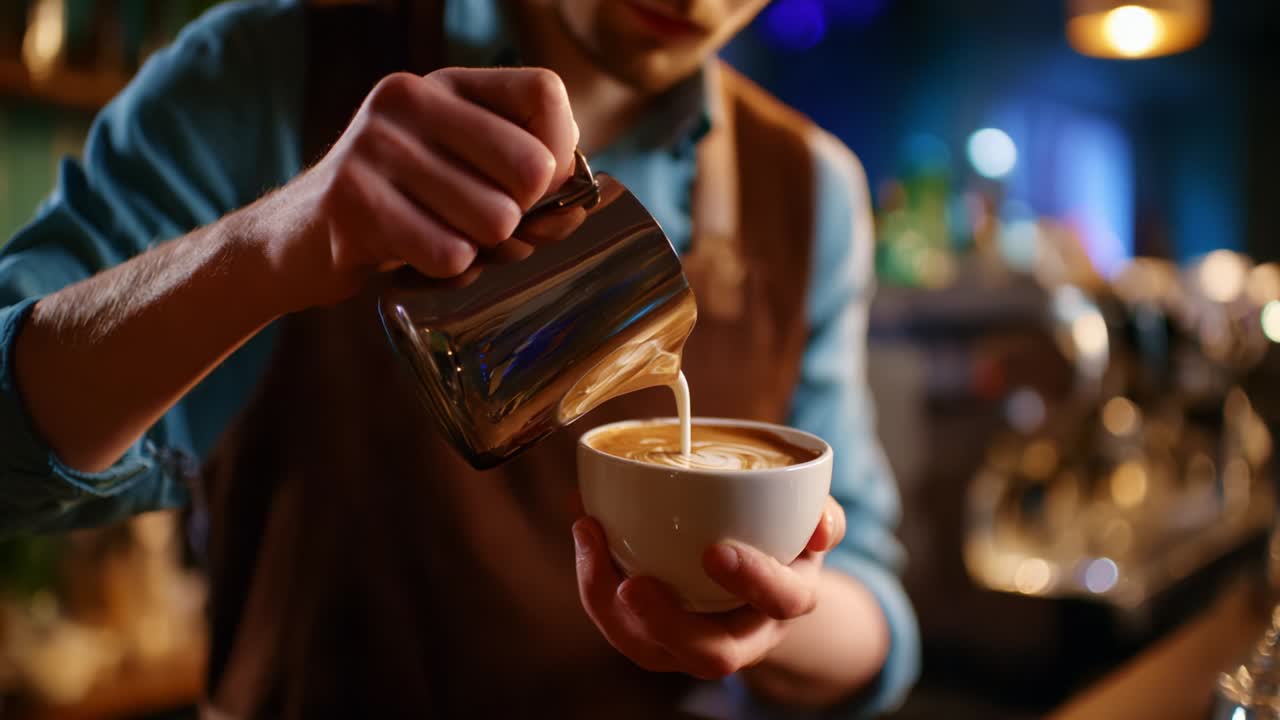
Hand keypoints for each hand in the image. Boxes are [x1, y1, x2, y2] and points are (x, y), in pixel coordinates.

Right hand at [251, 67, 579, 312]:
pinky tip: (419, 261)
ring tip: (447, 243)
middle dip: (525, 216)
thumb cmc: (401, 210)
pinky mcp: (352, 201)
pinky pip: (449, 253)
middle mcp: (408, 100)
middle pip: (532, 166)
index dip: (560, 152)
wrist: (296, 241)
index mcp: (443, 85)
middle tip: (488, 230)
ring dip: (483, 250)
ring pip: (496, 218)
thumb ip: (521, 180)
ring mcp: (375, 147)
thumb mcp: (457, 171)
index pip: (544, 93)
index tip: (538, 190)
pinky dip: (448, 271)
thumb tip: (578, 210)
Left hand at [572, 496, 846, 679]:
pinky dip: (596, 587)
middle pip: (710, 655)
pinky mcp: (655, 639)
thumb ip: (823, 517)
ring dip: (610, 605)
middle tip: (633, 583)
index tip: (717, 551)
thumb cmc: (785, 546)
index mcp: (784, 601)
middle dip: (668, 623)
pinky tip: (586, 535)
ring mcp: (692, 645)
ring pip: (651, 651)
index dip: (753, 579)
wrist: (761, 588)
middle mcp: (742, 637)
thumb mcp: (812, 528)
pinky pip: (622, 628)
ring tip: (590, 543)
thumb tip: (820, 525)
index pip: (780, 601)